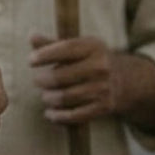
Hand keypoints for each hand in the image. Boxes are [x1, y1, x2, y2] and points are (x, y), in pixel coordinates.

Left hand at [30, 34, 154, 132]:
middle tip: (37, 81)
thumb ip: (53, 43)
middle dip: (43, 80)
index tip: (30, 61)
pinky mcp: (104, 107)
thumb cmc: (90, 59)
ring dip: (49, 98)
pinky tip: (50, 113)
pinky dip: (58, 116)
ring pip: (65, 97)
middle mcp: (101, 67)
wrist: (124, 79)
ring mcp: (103, 88)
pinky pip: (75, 115)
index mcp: (93, 46)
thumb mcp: (77, 47)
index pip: (65, 49)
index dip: (44, 55)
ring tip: (45, 95)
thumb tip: (32, 38)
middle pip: (60, 76)